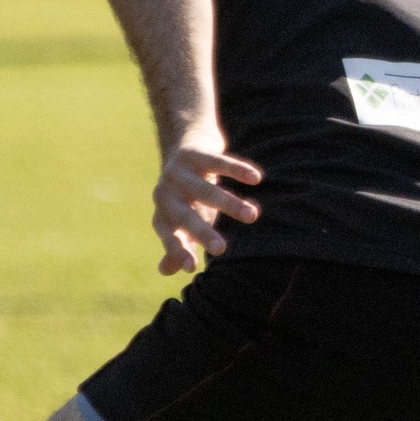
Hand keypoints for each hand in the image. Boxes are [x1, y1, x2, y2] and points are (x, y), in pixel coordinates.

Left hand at [152, 136, 262, 275]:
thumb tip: (165, 271)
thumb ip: (178, 244)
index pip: (169, 235)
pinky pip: (218, 161)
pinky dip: (237, 170)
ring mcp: (177, 172)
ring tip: (253, 216)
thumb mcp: (183, 220)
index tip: (192, 267)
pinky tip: (256, 178)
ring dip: (229, 204)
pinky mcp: (193, 152)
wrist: (186, 149)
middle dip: (202, 232)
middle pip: (184, 216)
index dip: (178, 251)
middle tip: (221, 249)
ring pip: (205, 190)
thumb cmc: (189, 196)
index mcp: (163, 214)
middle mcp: (164, 193)